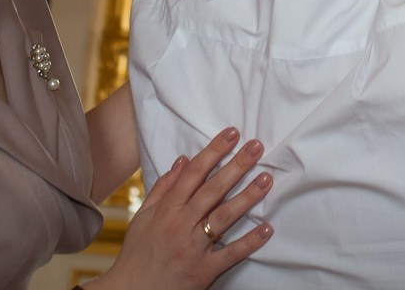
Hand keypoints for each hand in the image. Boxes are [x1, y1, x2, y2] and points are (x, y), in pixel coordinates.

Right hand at [91, 129, 272, 289]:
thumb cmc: (137, 254)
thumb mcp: (143, 218)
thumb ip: (163, 188)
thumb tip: (182, 160)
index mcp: (166, 210)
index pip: (194, 174)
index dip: (214, 151)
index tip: (233, 133)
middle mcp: (180, 225)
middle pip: (212, 190)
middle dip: (236, 166)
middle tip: (257, 146)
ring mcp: (193, 248)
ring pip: (223, 218)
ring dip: (246, 197)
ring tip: (266, 179)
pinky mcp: (203, 271)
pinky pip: (229, 254)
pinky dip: (249, 242)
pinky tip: (266, 228)